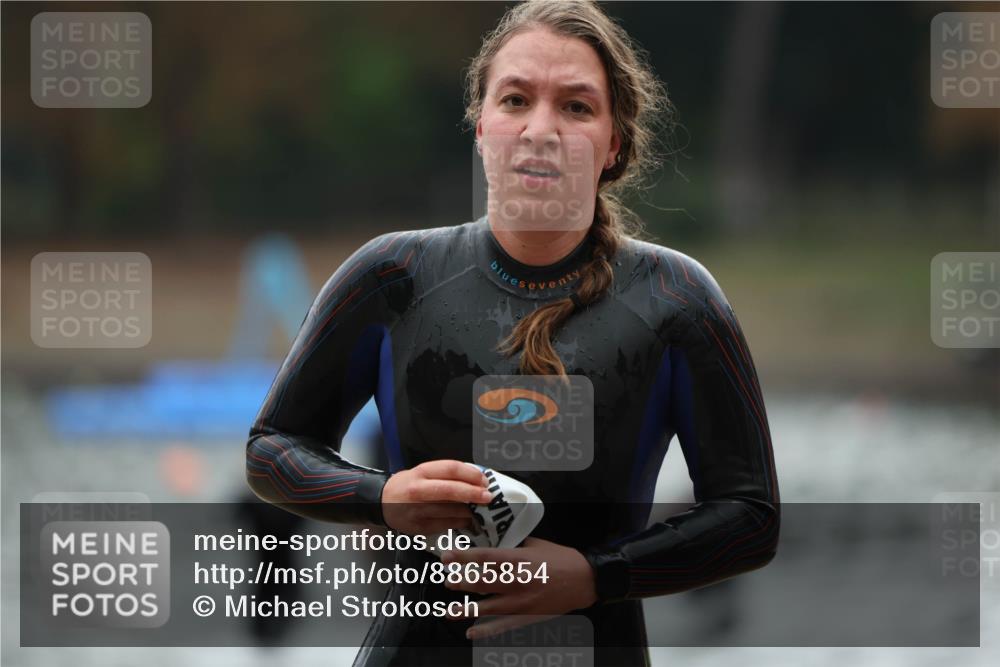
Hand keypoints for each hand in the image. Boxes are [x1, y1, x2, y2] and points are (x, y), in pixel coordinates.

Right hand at [381, 460, 491, 535]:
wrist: (381, 502)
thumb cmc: (408, 485)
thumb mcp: (423, 472)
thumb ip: (446, 475)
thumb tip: (476, 479)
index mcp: (422, 472)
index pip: (451, 469)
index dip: (471, 474)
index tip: (484, 480)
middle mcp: (418, 490)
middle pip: (451, 490)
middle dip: (474, 494)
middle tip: (488, 497)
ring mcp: (418, 510)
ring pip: (451, 511)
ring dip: (469, 511)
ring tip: (479, 509)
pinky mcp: (419, 527)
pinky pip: (447, 525)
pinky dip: (460, 522)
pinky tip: (466, 519)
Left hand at [441, 537, 597, 638]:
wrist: (584, 580)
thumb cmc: (560, 558)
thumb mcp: (536, 544)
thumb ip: (514, 544)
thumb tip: (494, 540)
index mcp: (519, 560)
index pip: (484, 557)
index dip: (463, 557)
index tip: (446, 557)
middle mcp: (517, 581)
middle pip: (482, 582)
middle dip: (461, 582)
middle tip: (447, 581)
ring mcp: (522, 602)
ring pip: (487, 606)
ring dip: (466, 609)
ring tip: (449, 610)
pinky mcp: (527, 617)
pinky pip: (502, 626)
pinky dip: (485, 631)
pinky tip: (471, 633)